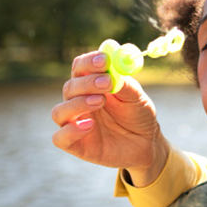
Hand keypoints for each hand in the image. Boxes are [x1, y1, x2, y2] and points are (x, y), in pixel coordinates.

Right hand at [50, 49, 167, 184]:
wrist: (147, 144)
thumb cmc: (139, 116)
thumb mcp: (138, 98)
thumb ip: (125, 84)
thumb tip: (113, 69)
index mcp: (91, 85)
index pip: (80, 68)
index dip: (89, 62)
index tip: (104, 60)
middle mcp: (78, 102)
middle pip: (70, 87)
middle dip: (87, 82)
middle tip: (106, 82)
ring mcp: (75, 123)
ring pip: (60, 111)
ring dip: (77, 104)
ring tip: (100, 101)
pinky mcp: (76, 145)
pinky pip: (60, 138)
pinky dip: (71, 131)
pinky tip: (90, 126)